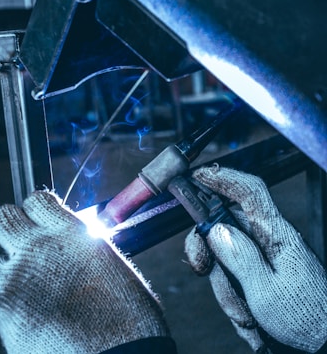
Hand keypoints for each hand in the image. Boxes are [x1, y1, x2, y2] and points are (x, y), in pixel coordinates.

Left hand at [0, 191, 168, 353]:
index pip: (37, 200)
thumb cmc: (126, 319)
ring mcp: (16, 275)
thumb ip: (85, 250)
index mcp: (72, 233)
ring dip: (5, 264)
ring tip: (20, 283)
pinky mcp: (3, 306)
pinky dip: (2, 294)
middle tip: (21, 248)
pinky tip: (16, 308)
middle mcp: (40, 246)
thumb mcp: (112, 270)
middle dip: (11, 229)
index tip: (39, 222)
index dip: (36, 210)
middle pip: (4, 217)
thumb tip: (75, 249)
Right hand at [185, 165, 326, 352]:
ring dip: (225, 287)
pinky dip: (232, 297)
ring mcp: (261, 255)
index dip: (224, 178)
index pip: (250, 192)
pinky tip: (249, 318)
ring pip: (222, 254)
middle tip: (200, 267)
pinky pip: (230, 274)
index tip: (198, 175)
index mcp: (276, 234)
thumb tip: (215, 229)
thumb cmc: (306, 319)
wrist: (323, 344)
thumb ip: (240, 258)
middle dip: (206, 248)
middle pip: (223, 223)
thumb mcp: (267, 293)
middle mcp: (267, 238)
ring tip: (245, 316)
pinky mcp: (256, 271)